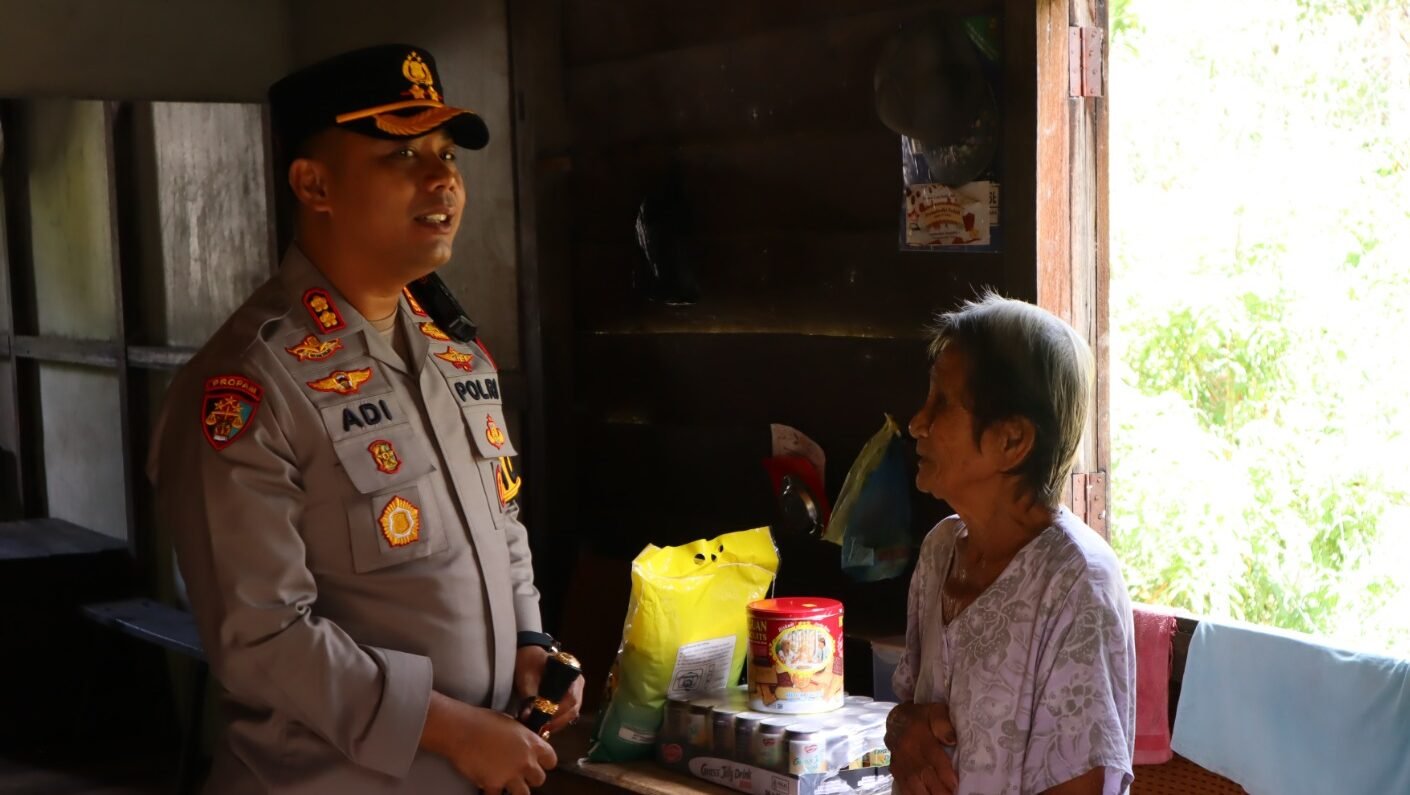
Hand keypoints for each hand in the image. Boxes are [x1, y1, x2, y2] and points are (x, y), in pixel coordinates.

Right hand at [420, 691, 556, 794]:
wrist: (461, 729)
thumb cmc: (483, 721)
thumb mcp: (511, 724)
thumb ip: (521, 738)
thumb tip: (523, 744)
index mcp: (532, 743)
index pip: (551, 760)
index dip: (544, 762)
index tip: (537, 763)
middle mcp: (525, 760)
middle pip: (539, 779)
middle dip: (529, 777)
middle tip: (518, 773)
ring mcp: (511, 774)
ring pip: (523, 793)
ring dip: (515, 789)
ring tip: (506, 783)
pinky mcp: (494, 784)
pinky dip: (492, 792)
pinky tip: (487, 786)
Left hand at [513, 645, 584, 735]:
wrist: (530, 657)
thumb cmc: (529, 663)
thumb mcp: (526, 676)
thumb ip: (528, 695)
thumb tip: (528, 716)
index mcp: (571, 672)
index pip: (571, 697)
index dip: (558, 711)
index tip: (544, 720)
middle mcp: (578, 683)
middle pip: (573, 707)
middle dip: (557, 721)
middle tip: (541, 729)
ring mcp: (576, 691)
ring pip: (572, 713)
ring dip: (557, 724)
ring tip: (542, 730)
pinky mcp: (570, 698)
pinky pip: (567, 713)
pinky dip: (557, 721)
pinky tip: (545, 726)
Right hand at [885, 701, 957, 794]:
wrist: (897, 719)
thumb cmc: (922, 717)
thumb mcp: (935, 711)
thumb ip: (943, 723)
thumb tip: (951, 740)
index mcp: (918, 732)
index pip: (932, 754)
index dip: (943, 771)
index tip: (955, 784)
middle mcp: (906, 749)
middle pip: (922, 772)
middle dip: (937, 788)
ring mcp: (899, 761)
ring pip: (912, 782)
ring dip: (926, 794)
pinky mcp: (895, 770)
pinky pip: (903, 786)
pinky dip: (912, 794)